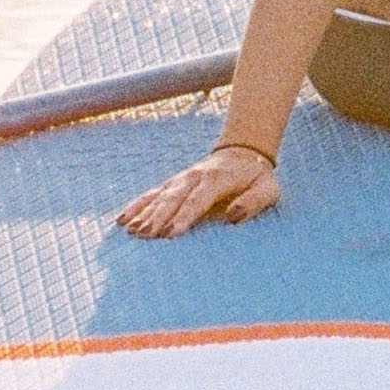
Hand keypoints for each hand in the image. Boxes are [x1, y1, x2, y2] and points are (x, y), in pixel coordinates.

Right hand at [117, 142, 279, 238]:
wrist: (243, 154)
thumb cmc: (257, 179)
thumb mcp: (267, 189)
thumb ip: (253, 202)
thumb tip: (233, 217)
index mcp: (216, 179)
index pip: (197, 200)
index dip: (183, 217)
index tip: (170, 234)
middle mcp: (194, 177)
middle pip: (173, 198)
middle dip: (158, 217)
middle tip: (145, 236)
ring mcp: (180, 180)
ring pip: (158, 196)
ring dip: (144, 213)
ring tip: (130, 230)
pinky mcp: (172, 184)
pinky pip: (151, 194)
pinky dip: (136, 205)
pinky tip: (122, 219)